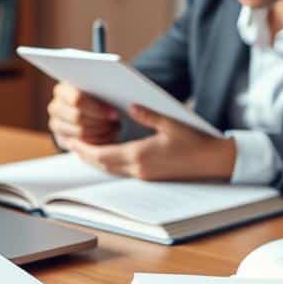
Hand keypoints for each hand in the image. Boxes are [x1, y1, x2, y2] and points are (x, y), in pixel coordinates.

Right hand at [47, 82, 120, 146]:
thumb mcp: (100, 89)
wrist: (88, 109)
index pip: (77, 99)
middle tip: (116, 124)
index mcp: (63, 89)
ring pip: (80, 133)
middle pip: (78, 118)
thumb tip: (125, 102)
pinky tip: (108, 137)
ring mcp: (56, 124)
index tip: (114, 113)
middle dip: (100, 122)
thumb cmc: (98, 96)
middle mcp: (55, 107)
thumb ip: (104, 89)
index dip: (97, 108)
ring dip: (101, 133)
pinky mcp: (62, 139)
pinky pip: (80, 146)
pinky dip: (97, 143)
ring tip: (114, 129)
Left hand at [68, 105, 235, 180]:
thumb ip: (148, 115)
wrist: (212, 160)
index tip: (72, 141)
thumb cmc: (194, 140)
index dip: (85, 149)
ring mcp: (144, 175)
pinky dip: (109, 164)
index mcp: (141, 154)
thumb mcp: (170, 122)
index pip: (103, 154)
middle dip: (85, 155)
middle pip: (103, 165)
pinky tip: (106, 155)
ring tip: (83, 149)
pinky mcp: (150, 176)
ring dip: (96, 161)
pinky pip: (121, 172)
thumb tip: (131, 106)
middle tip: (70, 144)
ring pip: (111, 170)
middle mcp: (139, 168)